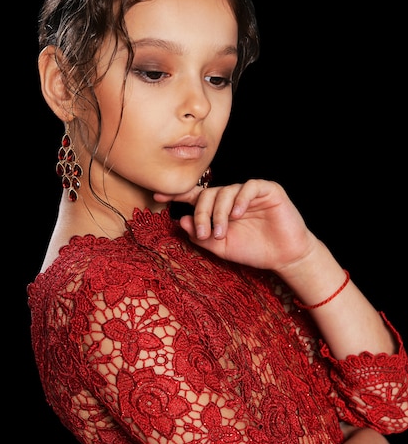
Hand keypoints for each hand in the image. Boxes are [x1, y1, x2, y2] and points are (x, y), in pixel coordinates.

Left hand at [154, 179, 315, 269]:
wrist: (284, 256)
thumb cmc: (253, 250)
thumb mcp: (221, 248)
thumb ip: (201, 236)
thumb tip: (180, 222)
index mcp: (219, 208)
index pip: (195, 197)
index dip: (177, 195)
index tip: (158, 197)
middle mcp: (231, 197)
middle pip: (207, 195)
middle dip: (202, 214)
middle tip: (206, 234)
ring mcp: (249, 192)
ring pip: (225, 191)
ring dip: (219, 213)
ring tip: (222, 232)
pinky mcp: (268, 190)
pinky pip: (249, 187)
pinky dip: (240, 199)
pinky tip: (238, 214)